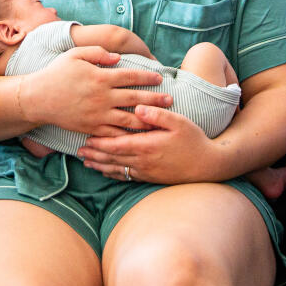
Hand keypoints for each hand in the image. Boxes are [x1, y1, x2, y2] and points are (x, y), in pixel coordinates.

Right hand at [20, 46, 172, 137]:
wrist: (38, 98)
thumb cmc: (57, 73)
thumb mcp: (75, 55)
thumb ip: (98, 52)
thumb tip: (118, 57)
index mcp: (100, 77)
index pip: (131, 76)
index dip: (148, 76)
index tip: (160, 77)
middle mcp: (102, 97)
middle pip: (136, 98)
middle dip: (155, 99)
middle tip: (171, 99)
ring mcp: (98, 114)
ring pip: (129, 119)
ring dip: (147, 119)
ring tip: (161, 119)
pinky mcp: (92, 128)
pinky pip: (114, 133)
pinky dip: (128, 135)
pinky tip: (140, 136)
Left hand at [79, 105, 218, 184]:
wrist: (207, 165)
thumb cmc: (193, 140)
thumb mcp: (179, 122)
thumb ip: (157, 115)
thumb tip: (137, 108)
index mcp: (147, 146)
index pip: (117, 145)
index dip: (100, 143)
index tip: (85, 137)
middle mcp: (143, 162)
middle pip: (112, 159)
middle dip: (94, 154)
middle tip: (78, 150)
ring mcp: (146, 172)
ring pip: (117, 169)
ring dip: (100, 165)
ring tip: (86, 161)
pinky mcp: (150, 178)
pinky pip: (127, 177)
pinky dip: (113, 174)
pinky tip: (105, 171)